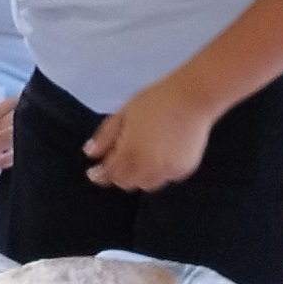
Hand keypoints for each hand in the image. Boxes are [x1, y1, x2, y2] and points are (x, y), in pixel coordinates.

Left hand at [84, 79, 217, 190]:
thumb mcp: (124, 113)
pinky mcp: (184, 170)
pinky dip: (157, 172)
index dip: (100, 175)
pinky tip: (159, 156)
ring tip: (139, 158)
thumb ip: (106, 136)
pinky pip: (164, 177)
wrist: (191, 98)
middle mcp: (149, 167)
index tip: (93, 173)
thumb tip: (90, 153)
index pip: (111, 174)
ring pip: (146, 185)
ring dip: (138, 176)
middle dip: (119, 175)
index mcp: (131, 152)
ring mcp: (168, 171)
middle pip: (127, 183)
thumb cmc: (154, 100)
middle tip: (116, 162)